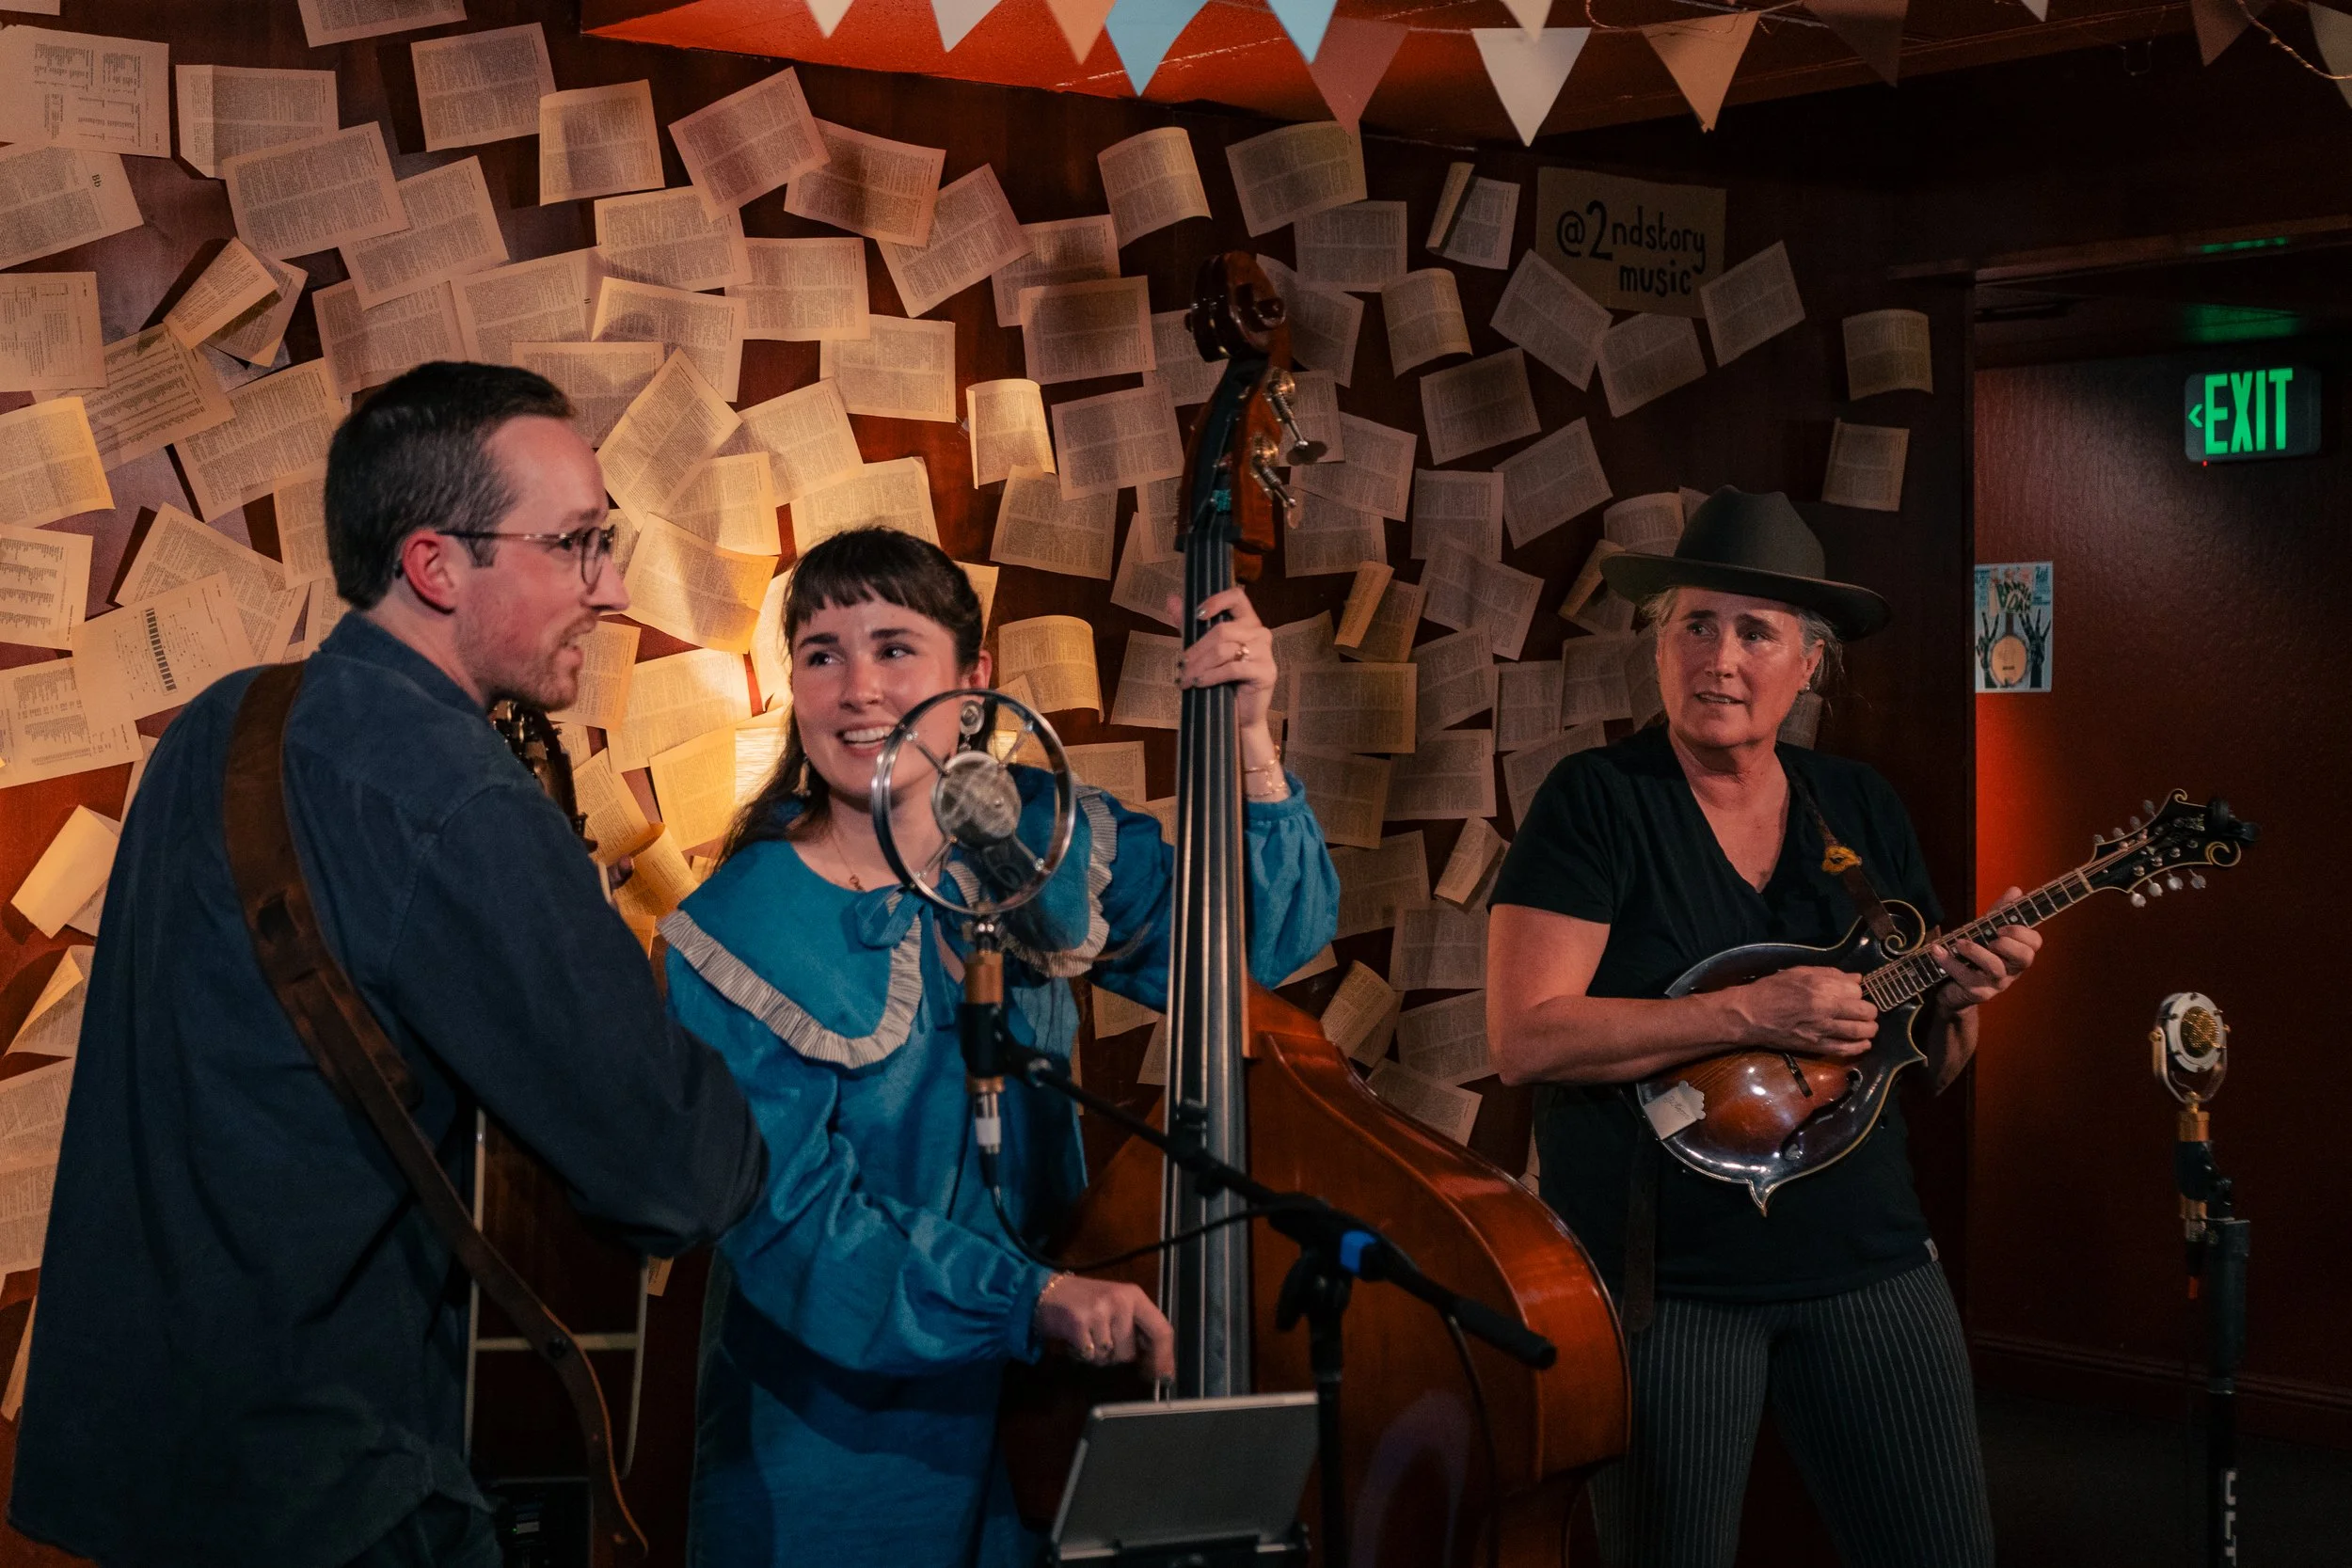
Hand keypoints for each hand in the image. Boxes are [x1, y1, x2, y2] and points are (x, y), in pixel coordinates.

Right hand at [1033, 1274, 1175, 1380]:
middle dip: (1116, 1355)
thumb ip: (1136, 1327)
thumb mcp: (1116, 1305)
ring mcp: (1099, 1311)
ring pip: (1110, 1356)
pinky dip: (1083, 1354)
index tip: (1165, 1377)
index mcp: (1134, 1296)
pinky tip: (1076, 1339)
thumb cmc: (1084, 1301)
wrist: (1045, 1291)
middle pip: (1130, 1352)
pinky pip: (1090, 1356)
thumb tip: (1156, 1363)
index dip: (1164, 1357)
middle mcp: (1120, 1301)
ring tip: (1088, 1336)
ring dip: (1098, 1355)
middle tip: (1101, 1339)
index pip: (1161, 1330)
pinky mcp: (1079, 1324)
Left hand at [1168, 586, 1277, 731]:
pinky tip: (1200, 683)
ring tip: (1186, 678)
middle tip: (1181, 665)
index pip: (1237, 597)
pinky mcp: (1266, 672)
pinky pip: (1232, 668)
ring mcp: (1265, 652)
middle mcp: (1259, 633)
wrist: (1241, 714)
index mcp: (1247, 622)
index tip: (1197, 615)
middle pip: (1222, 630)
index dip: (1216, 601)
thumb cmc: (1224, 681)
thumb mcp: (1203, 650)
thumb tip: (1171, 598)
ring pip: (1224, 650)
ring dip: (1199, 666)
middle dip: (1196, 649)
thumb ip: (1189, 625)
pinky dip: (1211, 676)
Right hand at [1727, 965, 1879, 1057]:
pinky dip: (1860, 1047)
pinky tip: (1864, 1043)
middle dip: (1869, 1010)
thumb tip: (1856, 978)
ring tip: (1868, 1026)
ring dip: (1869, 1028)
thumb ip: (1829, 974)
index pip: (1856, 990)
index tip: (1851, 993)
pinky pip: (1846, 1049)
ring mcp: (1822, 1030)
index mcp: (1820, 987)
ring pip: (1860, 1031)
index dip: (1856, 991)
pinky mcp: (1817, 1046)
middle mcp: (1824, 1008)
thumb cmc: (1772, 990)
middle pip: (1864, 1011)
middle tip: (1864, 1010)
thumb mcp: (1799, 973)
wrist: (1751, 1016)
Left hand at [1928, 888, 2041, 1010]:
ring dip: (1975, 950)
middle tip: (1990, 937)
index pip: (2035, 943)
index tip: (2002, 926)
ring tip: (1958, 943)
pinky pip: (1966, 977)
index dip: (2022, 932)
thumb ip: (2000, 912)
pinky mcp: (1977, 993)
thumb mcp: (1986, 931)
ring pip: (1994, 967)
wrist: (1952, 987)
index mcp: (2017, 954)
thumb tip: (2016, 891)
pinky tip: (1938, 950)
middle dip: (2007, 943)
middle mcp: (2011, 970)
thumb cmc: (1974, 956)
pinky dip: (1949, 961)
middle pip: (2024, 957)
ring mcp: (1995, 984)